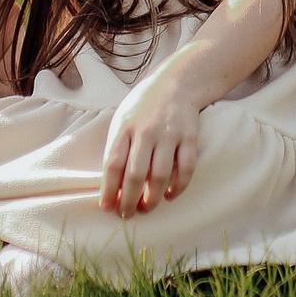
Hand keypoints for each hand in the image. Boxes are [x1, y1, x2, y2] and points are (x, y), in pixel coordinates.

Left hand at [101, 61, 204, 217]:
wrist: (176, 82)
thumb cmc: (143, 107)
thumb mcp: (123, 120)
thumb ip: (117, 148)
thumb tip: (110, 185)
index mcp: (124, 127)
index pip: (113, 164)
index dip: (109, 189)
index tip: (106, 208)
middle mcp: (146, 131)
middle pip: (135, 174)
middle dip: (129, 200)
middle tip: (126, 215)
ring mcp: (169, 134)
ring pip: (160, 175)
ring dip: (152, 198)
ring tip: (146, 208)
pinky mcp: (189, 137)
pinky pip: (186, 168)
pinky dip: (178, 186)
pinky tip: (169, 195)